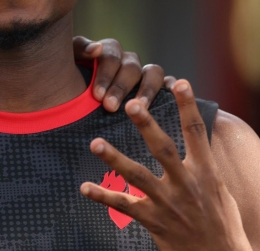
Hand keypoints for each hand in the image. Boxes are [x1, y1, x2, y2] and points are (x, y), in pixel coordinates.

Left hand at [73, 36, 170, 111]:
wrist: (74, 103)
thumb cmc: (70, 82)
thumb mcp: (69, 64)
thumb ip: (78, 51)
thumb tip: (96, 48)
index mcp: (107, 51)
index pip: (110, 55)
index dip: (104, 74)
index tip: (96, 95)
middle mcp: (127, 60)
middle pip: (130, 67)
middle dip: (120, 87)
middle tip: (109, 106)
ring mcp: (144, 72)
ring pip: (153, 73)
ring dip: (146, 90)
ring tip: (137, 108)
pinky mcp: (159, 86)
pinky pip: (169, 84)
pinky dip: (173, 90)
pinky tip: (171, 102)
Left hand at [80, 81, 250, 250]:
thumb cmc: (220, 221)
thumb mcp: (218, 188)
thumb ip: (201, 162)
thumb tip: (193, 135)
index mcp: (205, 173)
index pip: (196, 133)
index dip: (188, 107)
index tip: (179, 83)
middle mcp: (186, 184)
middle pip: (163, 149)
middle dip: (147, 126)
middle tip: (130, 104)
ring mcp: (168, 203)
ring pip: (138, 176)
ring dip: (115, 158)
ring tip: (95, 142)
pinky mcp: (154, 221)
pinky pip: (123, 205)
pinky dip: (103, 195)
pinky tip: (84, 187)